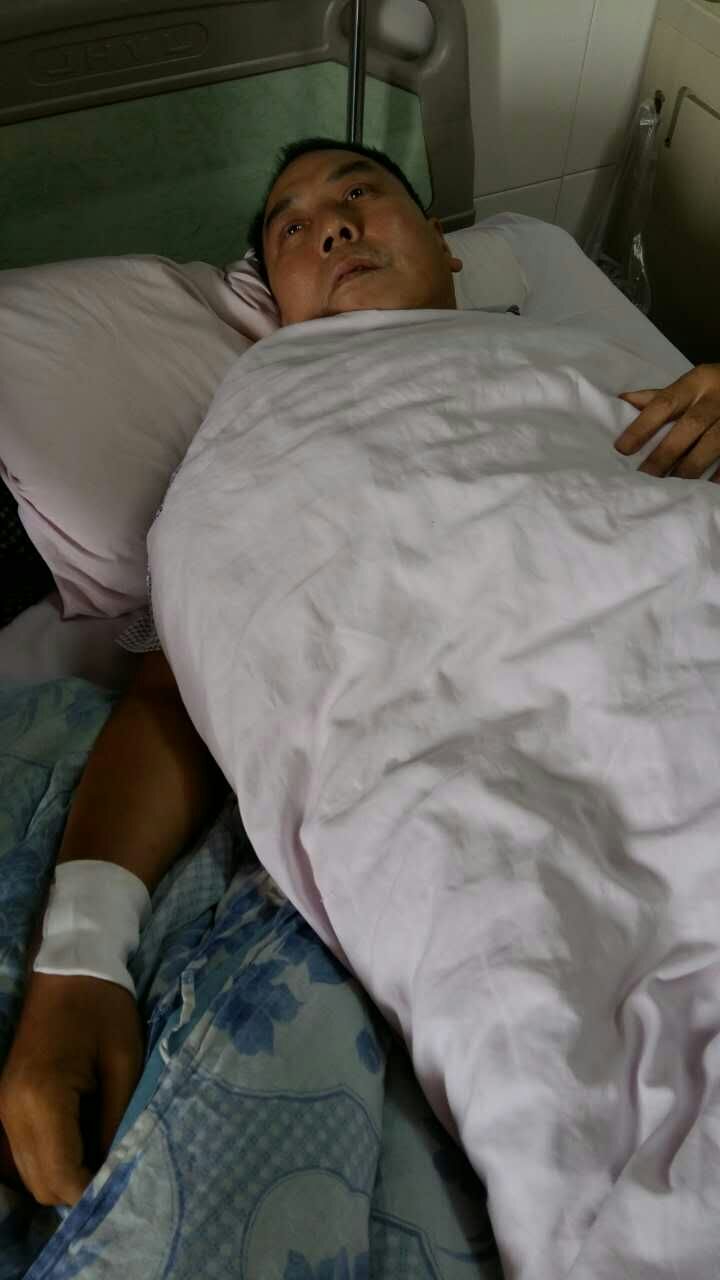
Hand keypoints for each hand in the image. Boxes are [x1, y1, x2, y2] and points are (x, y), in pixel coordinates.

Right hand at [0, 973, 142, 1206]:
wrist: (71, 966)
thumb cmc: (104, 1008)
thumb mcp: (124, 1063)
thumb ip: (119, 1121)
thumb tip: (118, 1171)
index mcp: (42, 1098)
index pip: (62, 1176)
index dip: (95, 1191)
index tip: (129, 1184)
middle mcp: (12, 1111)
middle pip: (41, 1185)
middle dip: (80, 1188)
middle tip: (121, 1170)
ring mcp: (4, 1108)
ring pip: (31, 1173)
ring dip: (66, 1174)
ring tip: (106, 1152)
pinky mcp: (7, 1103)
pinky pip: (26, 1151)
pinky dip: (54, 1156)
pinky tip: (85, 1138)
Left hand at [615, 363, 719, 478]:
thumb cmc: (714, 388)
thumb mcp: (690, 385)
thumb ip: (659, 397)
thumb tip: (621, 402)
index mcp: (697, 381)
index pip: (665, 403)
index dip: (642, 426)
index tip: (622, 449)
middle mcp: (717, 396)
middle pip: (690, 425)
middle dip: (666, 453)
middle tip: (645, 477)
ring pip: (714, 443)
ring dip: (691, 466)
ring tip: (672, 486)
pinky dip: (719, 473)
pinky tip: (704, 488)